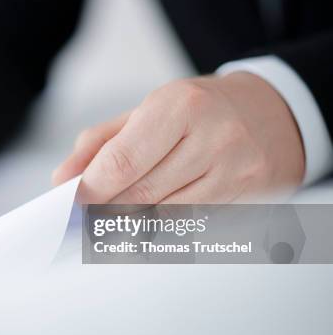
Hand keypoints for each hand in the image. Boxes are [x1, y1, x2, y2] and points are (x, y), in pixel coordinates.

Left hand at [53, 72, 304, 202]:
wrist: (271, 113)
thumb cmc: (198, 110)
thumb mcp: (145, 111)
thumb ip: (99, 143)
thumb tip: (63, 179)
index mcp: (180, 105)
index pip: (123, 160)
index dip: (91, 189)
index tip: (72, 202)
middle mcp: (213, 138)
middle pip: (142, 194)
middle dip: (106, 210)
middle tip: (86, 217)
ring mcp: (236, 172)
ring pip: (165, 217)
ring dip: (131, 224)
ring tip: (114, 221)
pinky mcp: (249, 199)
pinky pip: (191, 226)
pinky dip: (161, 229)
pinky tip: (148, 222)